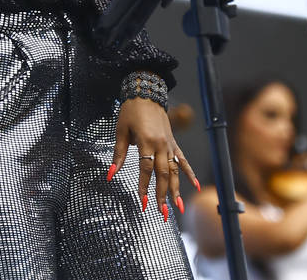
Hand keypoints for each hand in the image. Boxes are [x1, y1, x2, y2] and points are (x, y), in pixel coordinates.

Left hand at [111, 98, 199, 220]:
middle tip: (163, 213)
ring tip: (178, 207)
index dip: (144, 187)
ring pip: (175, 170)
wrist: (146, 92)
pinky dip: (189, 173)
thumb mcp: (120, 131)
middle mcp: (161, 145)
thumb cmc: (130, 111)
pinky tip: (196, 186)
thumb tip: (111, 174)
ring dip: (176, 189)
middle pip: (163, 174)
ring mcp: (169, 144)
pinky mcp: (173, 142)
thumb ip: (118, 154)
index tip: (142, 202)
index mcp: (146, 141)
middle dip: (163, 195)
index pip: (146, 169)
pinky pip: (183, 160)